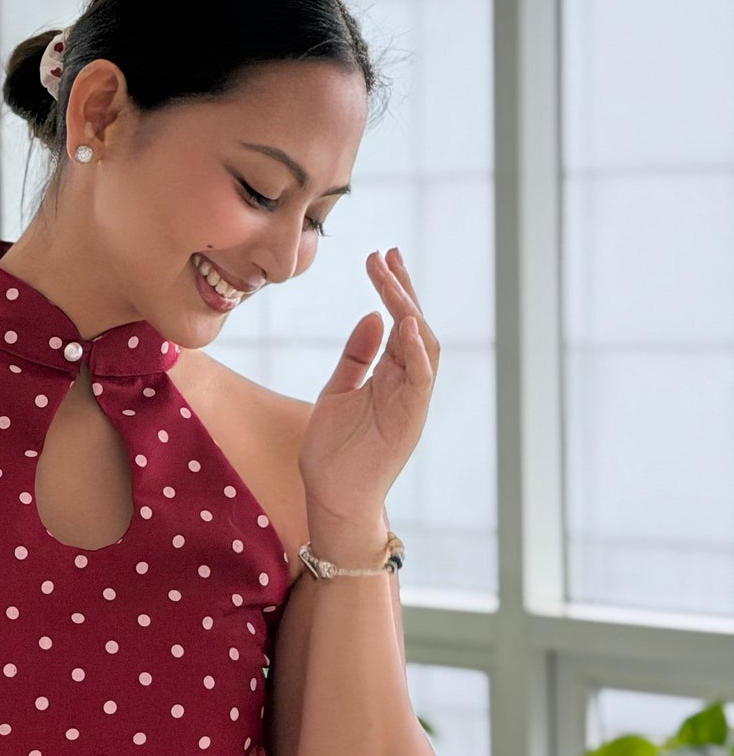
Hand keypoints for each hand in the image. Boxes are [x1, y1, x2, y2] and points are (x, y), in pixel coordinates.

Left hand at [298, 247, 438, 522]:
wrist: (332, 499)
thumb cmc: (333, 452)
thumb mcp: (337, 392)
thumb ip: (356, 356)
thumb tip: (371, 315)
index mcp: (388, 377)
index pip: (398, 324)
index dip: (393, 290)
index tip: (380, 257)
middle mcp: (405, 385)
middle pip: (415, 327)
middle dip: (402, 290)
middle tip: (386, 255)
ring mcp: (411, 402)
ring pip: (422, 347)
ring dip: (409, 311)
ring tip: (392, 279)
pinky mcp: (409, 421)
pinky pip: (421, 380)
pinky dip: (416, 352)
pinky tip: (406, 325)